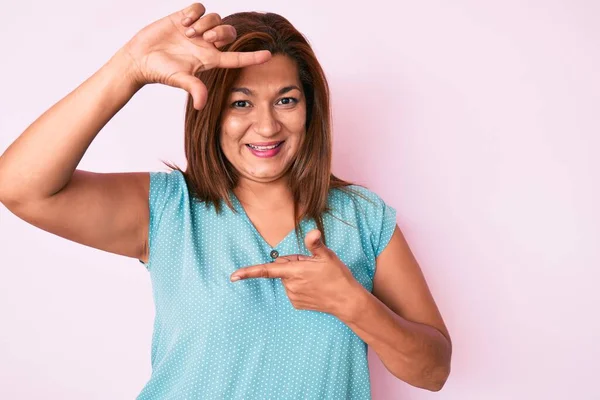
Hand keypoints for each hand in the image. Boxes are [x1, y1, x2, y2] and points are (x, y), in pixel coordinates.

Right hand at [119, 2, 271, 109]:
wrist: (140, 58)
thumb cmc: (159, 72)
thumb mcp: (179, 80)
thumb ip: (194, 88)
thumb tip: (201, 105)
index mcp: (210, 60)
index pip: (237, 58)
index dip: (253, 57)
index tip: (269, 55)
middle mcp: (206, 45)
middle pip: (229, 32)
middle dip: (221, 32)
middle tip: (205, 38)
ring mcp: (197, 31)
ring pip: (215, 18)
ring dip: (204, 23)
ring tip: (188, 33)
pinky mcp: (184, 18)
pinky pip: (200, 7)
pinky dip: (194, 12)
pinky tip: (183, 22)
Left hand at [231, 230, 364, 318]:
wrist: (347, 302)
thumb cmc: (338, 276)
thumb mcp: (328, 256)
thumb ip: (315, 244)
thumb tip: (312, 231)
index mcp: (294, 272)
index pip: (266, 270)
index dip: (248, 272)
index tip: (233, 276)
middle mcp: (290, 285)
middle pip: (283, 268)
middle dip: (293, 264)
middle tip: (313, 266)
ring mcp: (293, 296)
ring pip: (288, 279)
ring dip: (297, 276)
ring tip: (316, 278)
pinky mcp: (297, 304)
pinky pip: (293, 290)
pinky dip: (301, 286)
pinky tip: (315, 288)